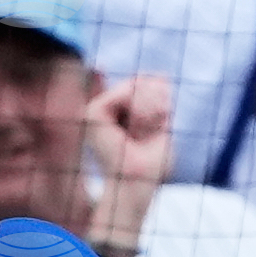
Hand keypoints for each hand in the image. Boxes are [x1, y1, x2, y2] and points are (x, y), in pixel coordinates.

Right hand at [85, 70, 171, 251]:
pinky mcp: (92, 112)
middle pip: (142, 79)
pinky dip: (140, 110)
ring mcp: (95, 109)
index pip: (143, 80)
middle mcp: (103, 108)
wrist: (138, 182)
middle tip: (154, 129)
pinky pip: (126, 91)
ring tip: (145, 133)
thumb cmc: (151, 163)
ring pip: (135, 83)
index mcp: (117, 111)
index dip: (160, 90)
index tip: (164, 114)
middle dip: (158, 101)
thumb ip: (157, 96)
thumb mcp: (162, 122)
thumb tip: (160, 74)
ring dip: (150, 109)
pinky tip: (135, 130)